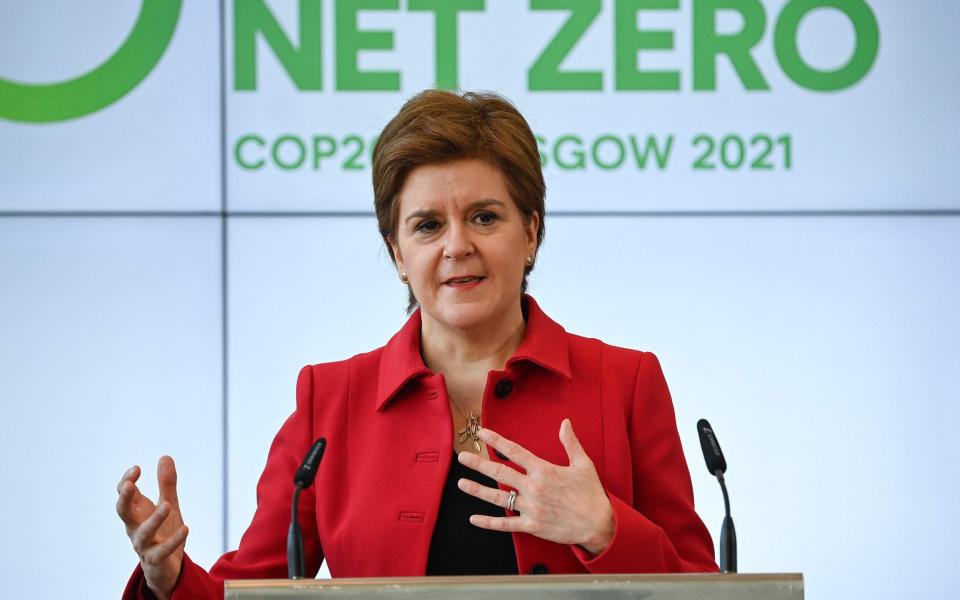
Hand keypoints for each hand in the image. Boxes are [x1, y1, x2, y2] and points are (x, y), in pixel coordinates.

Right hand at [116, 456, 188, 599]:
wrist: (166, 566)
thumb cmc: (163, 532)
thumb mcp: (168, 504)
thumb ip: (166, 484)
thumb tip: (165, 456)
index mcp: (136, 513)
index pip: (125, 495)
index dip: (127, 481)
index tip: (136, 468)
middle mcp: (136, 527)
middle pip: (123, 512)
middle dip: (124, 498)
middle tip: (129, 484)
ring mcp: (144, 544)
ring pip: (143, 533)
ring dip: (154, 519)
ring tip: (167, 505)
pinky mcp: (156, 559)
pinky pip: (162, 551)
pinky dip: (173, 540)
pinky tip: (185, 528)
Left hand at [456, 419, 614, 555]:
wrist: (598, 524)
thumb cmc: (591, 493)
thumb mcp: (583, 464)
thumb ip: (570, 442)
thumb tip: (565, 422)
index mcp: (544, 470)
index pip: (515, 452)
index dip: (497, 441)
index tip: (482, 433)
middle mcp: (534, 487)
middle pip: (500, 472)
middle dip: (479, 464)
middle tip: (462, 457)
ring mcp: (531, 507)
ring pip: (499, 498)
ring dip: (478, 490)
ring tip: (462, 483)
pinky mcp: (532, 525)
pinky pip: (506, 524)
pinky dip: (489, 522)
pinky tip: (474, 518)